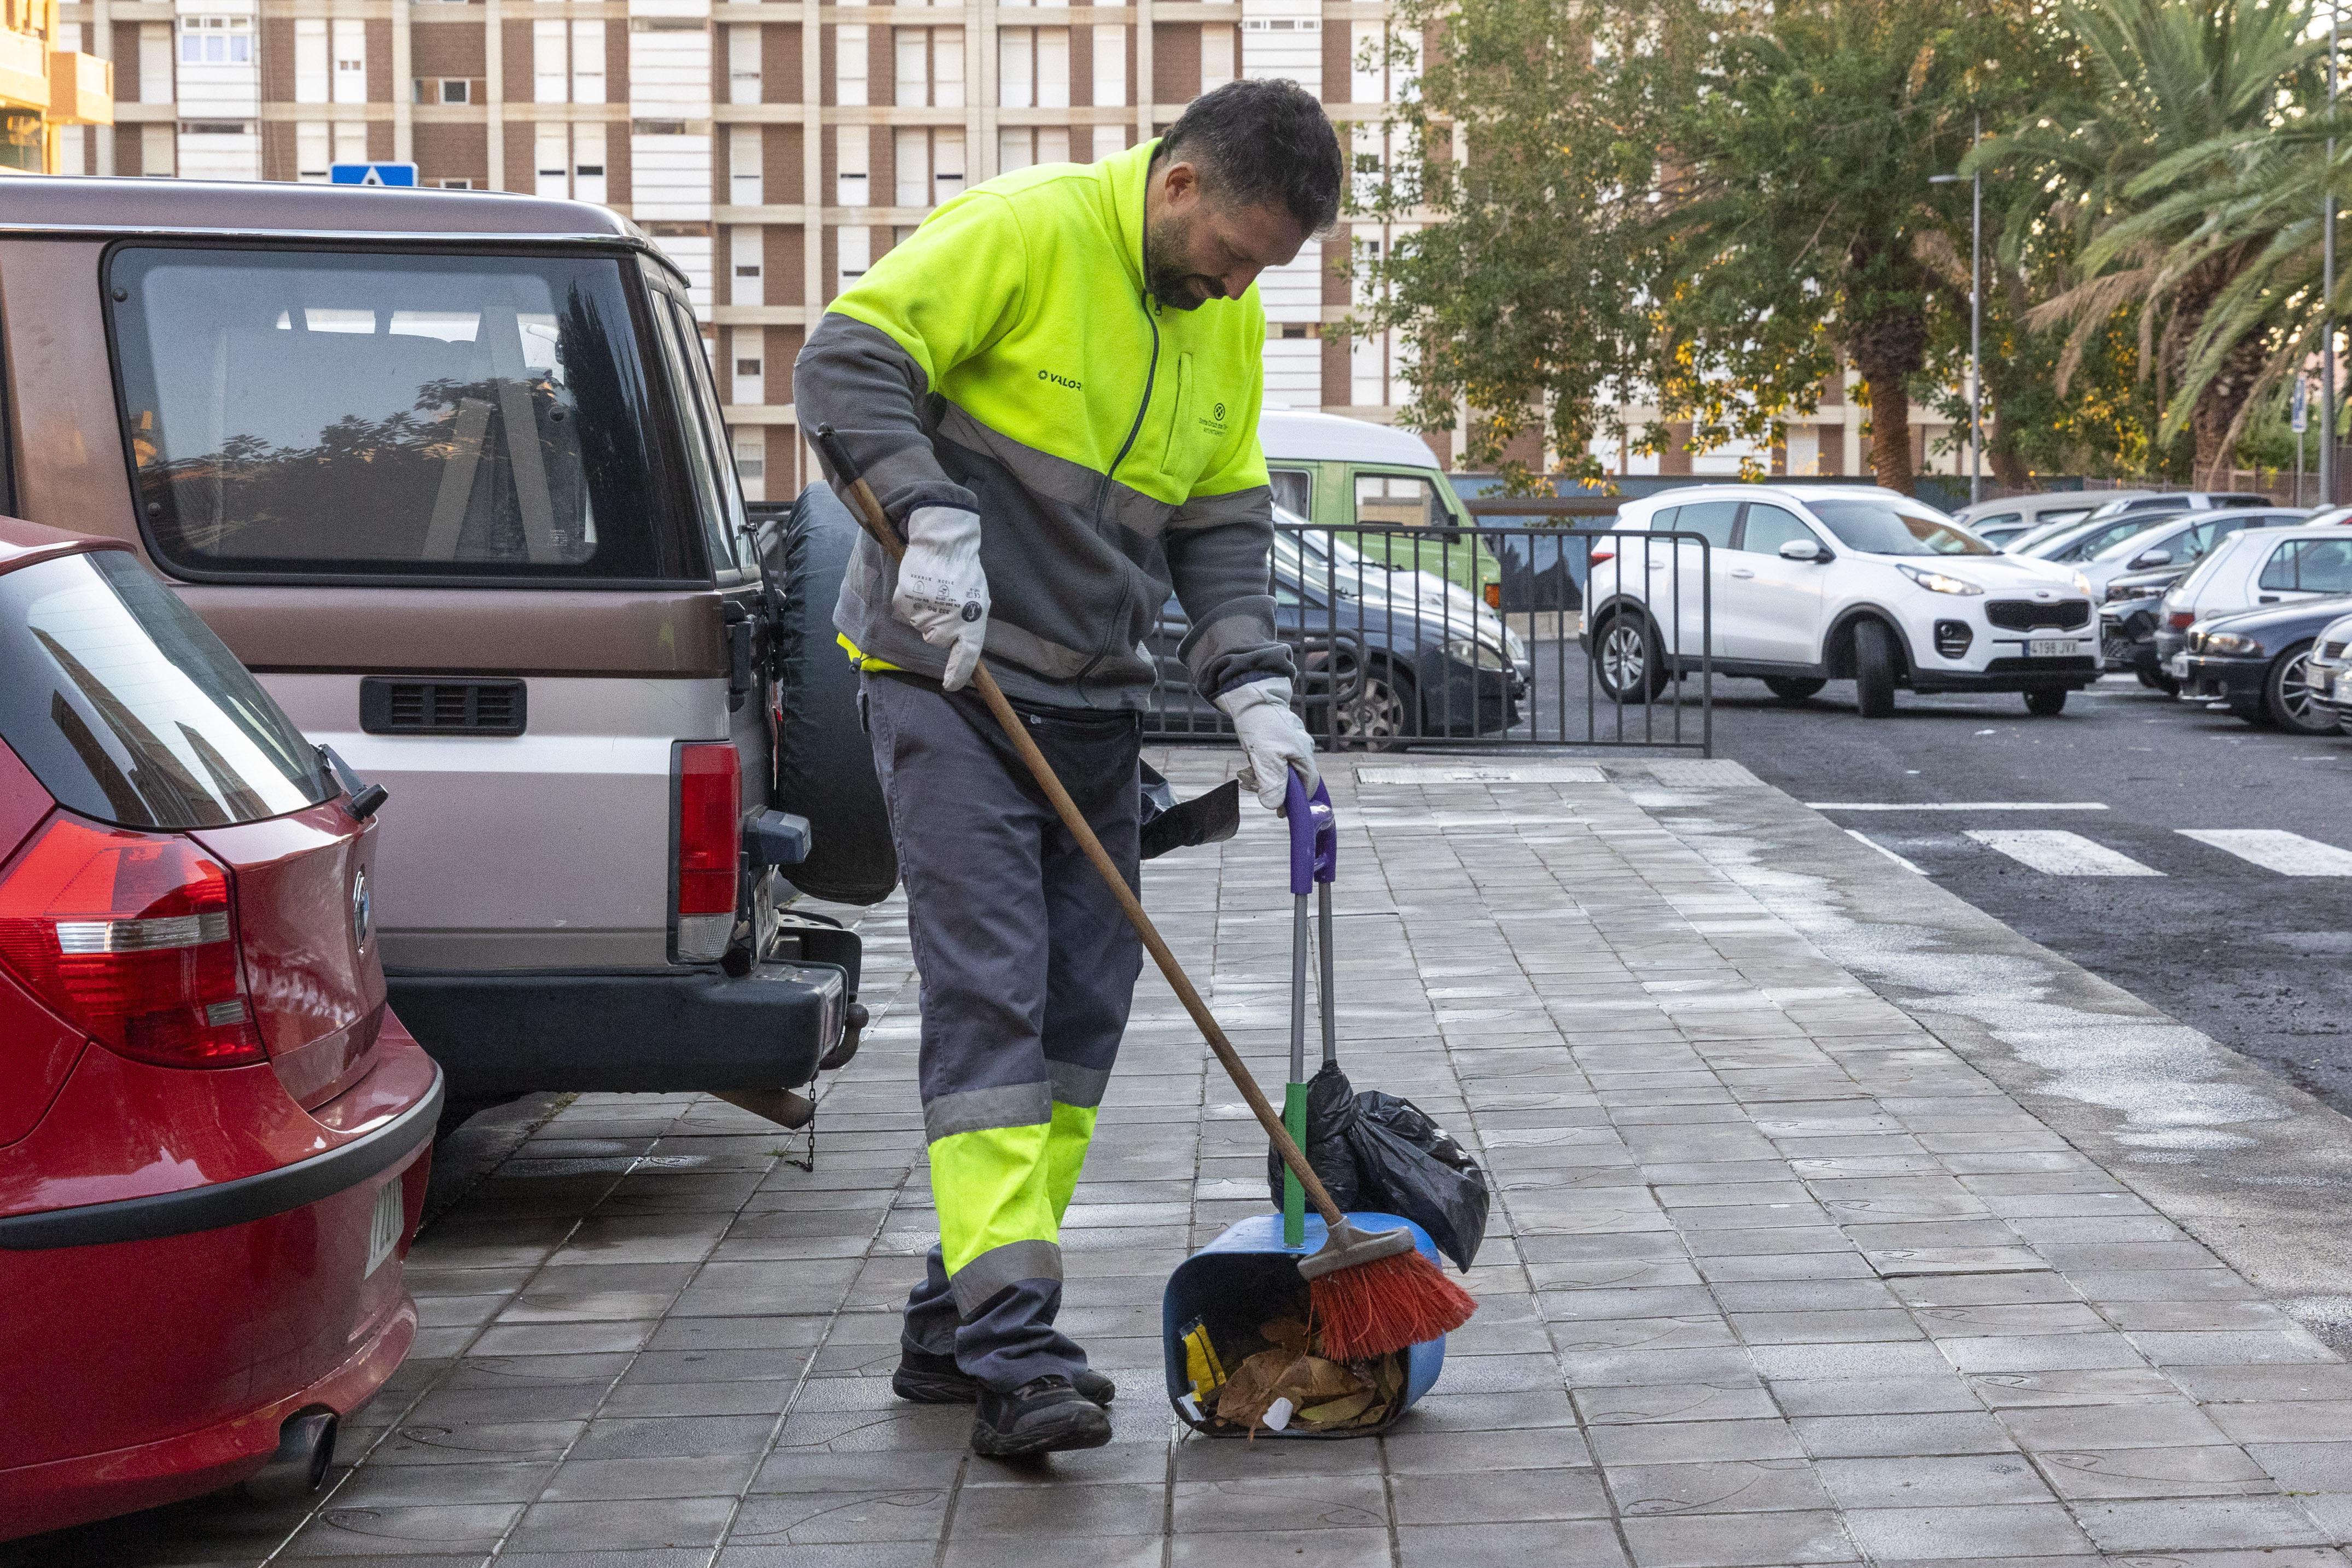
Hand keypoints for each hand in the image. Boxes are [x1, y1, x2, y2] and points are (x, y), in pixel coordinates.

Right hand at [892, 506, 988, 690]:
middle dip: (940, 625)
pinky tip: (920, 585)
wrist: (942, 544)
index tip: (950, 685)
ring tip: (934, 589)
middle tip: (946, 601)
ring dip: (926, 611)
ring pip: (921, 624)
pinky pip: (906, 611)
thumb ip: (971, 623)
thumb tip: (961, 642)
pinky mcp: (905, 605)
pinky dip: (911, 601)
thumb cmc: (965, 572)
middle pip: (937, 639)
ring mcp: (924, 616)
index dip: (957, 675)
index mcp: (971, 625)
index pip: (966, 659)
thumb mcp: (979, 600)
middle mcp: (947, 625)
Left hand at [1214, 678, 1319, 810]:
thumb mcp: (1266, 759)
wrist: (1251, 699)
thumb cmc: (1262, 725)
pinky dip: (1262, 766)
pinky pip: (1273, 761)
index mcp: (1304, 756)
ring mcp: (1290, 745)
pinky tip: (1250, 764)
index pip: (1309, 786)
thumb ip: (1273, 783)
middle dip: (1277, 788)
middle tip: (1260, 791)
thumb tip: (1275, 805)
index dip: (1297, 801)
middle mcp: (1301, 751)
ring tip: (1249, 775)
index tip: (1282, 811)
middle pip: (1294, 780)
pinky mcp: (1278, 741)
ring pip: (1281, 771)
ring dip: (1265, 777)